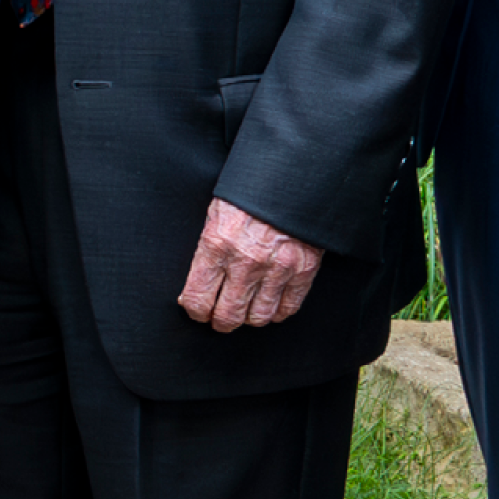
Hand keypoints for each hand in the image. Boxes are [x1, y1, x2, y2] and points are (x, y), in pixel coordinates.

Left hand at [176, 199, 324, 332]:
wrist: (292, 176)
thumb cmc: (249, 191)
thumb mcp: (216, 212)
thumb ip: (209, 247)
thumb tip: (199, 282)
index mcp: (217, 245)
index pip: (198, 298)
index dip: (195, 311)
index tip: (197, 310)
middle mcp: (246, 262)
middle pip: (228, 315)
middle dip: (220, 322)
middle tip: (219, 319)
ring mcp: (276, 269)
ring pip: (259, 317)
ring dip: (249, 319)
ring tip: (245, 312)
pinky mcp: (303, 270)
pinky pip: (288, 308)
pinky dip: (277, 312)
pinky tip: (270, 306)